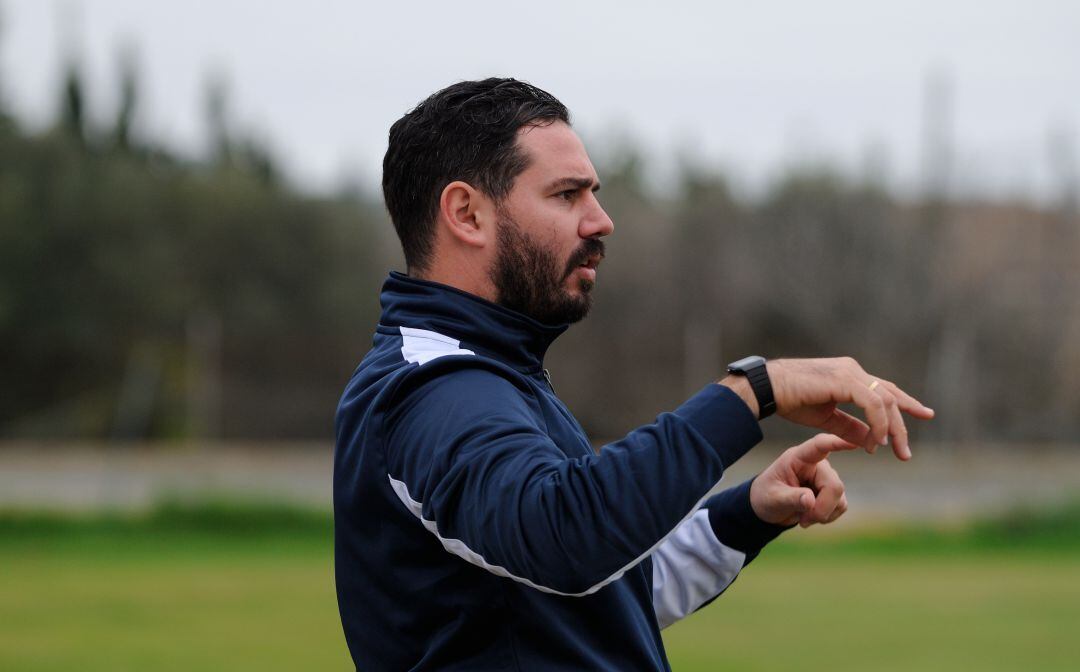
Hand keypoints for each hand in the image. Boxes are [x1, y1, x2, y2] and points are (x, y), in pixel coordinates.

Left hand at [750, 433, 855, 526]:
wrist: (769, 507)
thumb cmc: (767, 496)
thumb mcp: (772, 498)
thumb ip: (790, 498)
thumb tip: (810, 501)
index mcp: (798, 458)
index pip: (820, 446)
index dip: (837, 443)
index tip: (853, 443)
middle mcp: (817, 464)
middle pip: (834, 486)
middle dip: (821, 509)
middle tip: (803, 521)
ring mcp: (827, 477)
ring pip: (840, 498)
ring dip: (822, 514)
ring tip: (802, 518)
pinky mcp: (833, 491)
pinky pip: (841, 506)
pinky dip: (827, 516)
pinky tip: (811, 517)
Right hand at [767, 357, 934, 459]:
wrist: (768, 388)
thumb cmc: (790, 400)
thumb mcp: (826, 418)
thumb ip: (849, 428)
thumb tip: (870, 441)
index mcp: (849, 376)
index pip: (885, 390)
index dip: (907, 403)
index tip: (925, 415)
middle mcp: (853, 370)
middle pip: (890, 397)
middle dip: (902, 426)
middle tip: (905, 452)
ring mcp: (850, 372)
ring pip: (885, 401)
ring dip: (892, 429)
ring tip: (892, 451)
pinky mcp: (844, 380)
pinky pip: (872, 404)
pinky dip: (877, 424)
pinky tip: (874, 442)